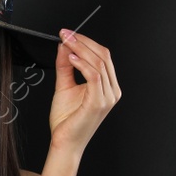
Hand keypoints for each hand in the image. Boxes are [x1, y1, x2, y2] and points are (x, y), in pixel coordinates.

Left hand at [49, 28, 120, 155]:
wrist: (64, 142)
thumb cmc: (67, 120)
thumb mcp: (64, 86)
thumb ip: (65, 66)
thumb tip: (64, 46)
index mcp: (107, 86)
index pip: (102, 56)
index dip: (85, 42)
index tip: (68, 33)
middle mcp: (111, 90)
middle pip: (103, 56)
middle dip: (82, 42)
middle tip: (66, 33)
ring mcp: (107, 97)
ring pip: (99, 63)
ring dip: (80, 49)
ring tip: (65, 42)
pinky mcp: (98, 102)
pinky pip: (93, 76)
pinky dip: (81, 63)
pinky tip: (70, 58)